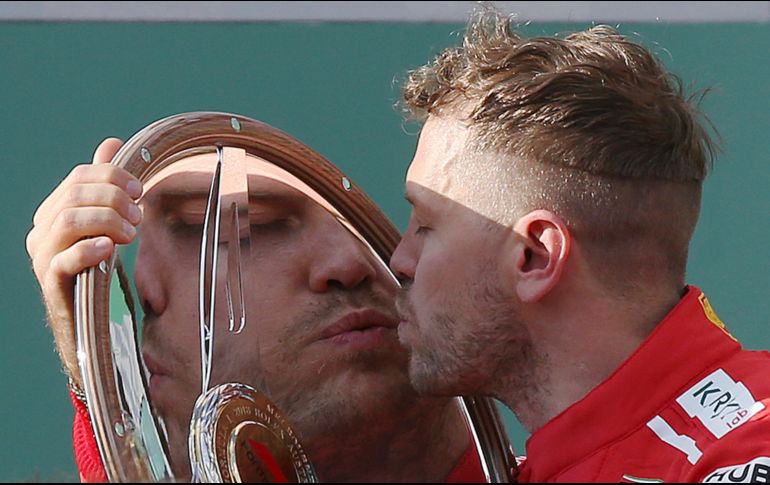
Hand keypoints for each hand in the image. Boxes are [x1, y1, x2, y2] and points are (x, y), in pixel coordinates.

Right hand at [26, 138, 142, 386]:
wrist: (90, 323)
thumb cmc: (100, 270)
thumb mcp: (106, 224)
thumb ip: (106, 186)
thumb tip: (111, 144)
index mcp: (53, 212)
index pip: (79, 177)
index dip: (112, 176)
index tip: (141, 188)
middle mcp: (41, 231)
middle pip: (75, 195)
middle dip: (114, 198)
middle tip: (140, 215)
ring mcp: (43, 258)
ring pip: (69, 220)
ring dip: (107, 220)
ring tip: (131, 233)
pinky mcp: (53, 284)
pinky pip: (64, 260)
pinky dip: (89, 249)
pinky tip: (110, 248)